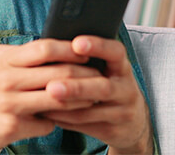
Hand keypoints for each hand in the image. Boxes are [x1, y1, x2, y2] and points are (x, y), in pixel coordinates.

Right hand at [0, 39, 102, 154]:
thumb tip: (55, 49)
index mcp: (1, 59)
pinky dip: (55, 122)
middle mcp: (3, 78)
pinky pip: (46, 123)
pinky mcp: (10, 126)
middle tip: (99, 78)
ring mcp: (7, 103)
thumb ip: (20, 59)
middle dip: (83, 75)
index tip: (88, 51)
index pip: (44, 47)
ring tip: (91, 99)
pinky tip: (60, 121)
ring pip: (57, 99)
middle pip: (56, 72)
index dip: (70, 49)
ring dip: (78, 100)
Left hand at [39, 36, 153, 154]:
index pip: (116, 53)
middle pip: (103, 88)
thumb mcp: (108, 70)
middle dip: (76, 87)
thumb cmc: (109, 85)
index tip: (77, 43)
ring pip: (90, 111)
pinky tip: (47, 111)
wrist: (133, 121)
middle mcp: (126, 89)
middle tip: (52, 86)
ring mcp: (122, 112)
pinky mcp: (112, 131)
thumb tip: (53, 48)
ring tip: (42, 100)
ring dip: (63, 106)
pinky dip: (62, 118)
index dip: (98, 46)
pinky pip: (83, 125)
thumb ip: (87, 61)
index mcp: (122, 68)